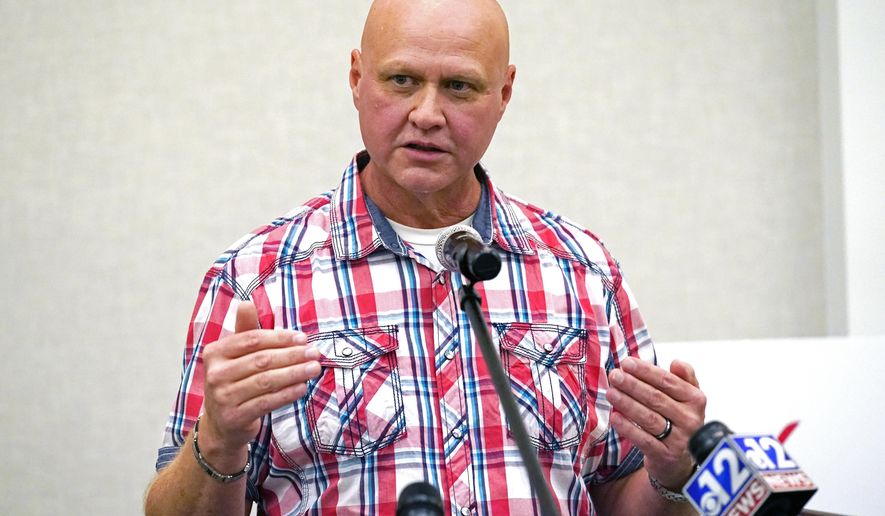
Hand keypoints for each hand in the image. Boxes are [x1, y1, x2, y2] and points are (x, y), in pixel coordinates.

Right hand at [198, 301, 321, 463]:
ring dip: (294, 373)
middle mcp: (215, 374)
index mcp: (215, 352)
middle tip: (315, 353)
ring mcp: (222, 397)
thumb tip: (247, 303)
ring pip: (266, 381)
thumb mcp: (236, 356)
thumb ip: (245, 331)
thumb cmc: (235, 382)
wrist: (221, 426)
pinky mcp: (234, 417)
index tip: (303, 338)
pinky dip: (287, 394)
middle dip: (292, 355)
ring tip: (314, 369)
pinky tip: (303, 387)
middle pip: (261, 360)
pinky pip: (266, 402)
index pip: (252, 340)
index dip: (280, 338)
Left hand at [606, 357, 705, 488]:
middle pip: (657, 398)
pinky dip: (628, 428)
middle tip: (614, 376)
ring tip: (611, 393)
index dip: (646, 371)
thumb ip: (684, 377)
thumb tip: (677, 363)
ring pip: (649, 418)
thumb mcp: (686, 398)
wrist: (680, 459)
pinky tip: (615, 417)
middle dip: (633, 385)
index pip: (668, 382)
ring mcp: (679, 440)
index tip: (626, 363)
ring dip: (627, 404)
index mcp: (695, 400)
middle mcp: (690, 420)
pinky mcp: (665, 456)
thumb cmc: (678, 420)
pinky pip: (643, 440)